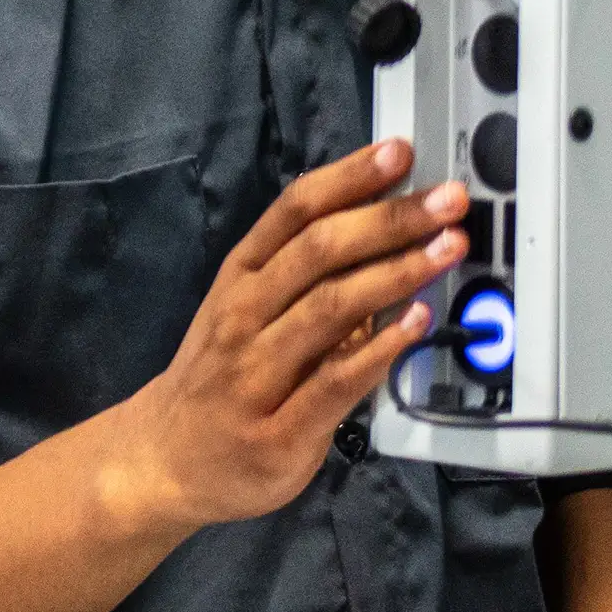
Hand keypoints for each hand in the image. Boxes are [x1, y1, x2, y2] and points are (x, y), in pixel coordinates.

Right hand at [119, 138, 468, 535]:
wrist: (163, 460)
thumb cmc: (218, 378)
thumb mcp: (246, 311)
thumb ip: (309, 277)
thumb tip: (388, 230)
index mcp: (241, 275)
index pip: (293, 211)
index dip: (350, 177)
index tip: (400, 151)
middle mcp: (244, 314)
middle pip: (318, 251)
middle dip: (389, 219)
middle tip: (448, 200)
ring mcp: (258, 370)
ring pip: (329, 307)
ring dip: (394, 272)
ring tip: (447, 248)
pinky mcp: (281, 427)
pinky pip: (335, 381)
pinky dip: (380, 349)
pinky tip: (417, 324)